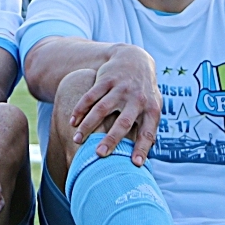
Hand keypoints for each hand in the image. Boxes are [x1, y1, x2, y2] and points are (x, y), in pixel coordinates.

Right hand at [69, 45, 161, 164]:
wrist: (135, 60)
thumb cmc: (144, 92)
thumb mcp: (153, 107)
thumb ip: (148, 129)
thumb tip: (142, 160)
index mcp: (151, 109)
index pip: (148, 132)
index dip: (142, 148)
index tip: (135, 164)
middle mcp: (137, 99)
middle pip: (123, 122)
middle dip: (111, 139)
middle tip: (99, 154)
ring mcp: (120, 88)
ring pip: (101, 109)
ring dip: (88, 125)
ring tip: (77, 140)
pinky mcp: (106, 80)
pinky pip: (90, 96)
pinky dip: (80, 109)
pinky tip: (72, 122)